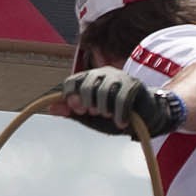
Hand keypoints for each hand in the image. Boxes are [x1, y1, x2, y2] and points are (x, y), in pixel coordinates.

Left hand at [57, 67, 181, 135]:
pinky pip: (121, 99)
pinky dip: (119, 114)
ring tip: (110, 116)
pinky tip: (121, 122)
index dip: (71, 97)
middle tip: (97, 113)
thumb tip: (50, 108)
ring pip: (103, 91)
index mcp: (90, 78)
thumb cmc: (115, 116)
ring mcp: (120, 77)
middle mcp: (104, 73)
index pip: (71, 81)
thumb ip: (72, 111)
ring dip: (105, 109)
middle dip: (89, 104)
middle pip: (86, 85)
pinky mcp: (134, 84)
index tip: (80, 111)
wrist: (145, 118)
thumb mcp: (90, 117)